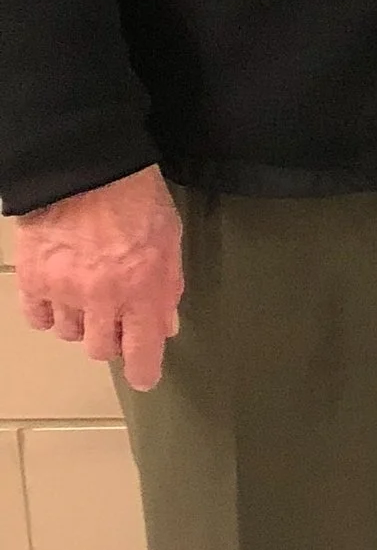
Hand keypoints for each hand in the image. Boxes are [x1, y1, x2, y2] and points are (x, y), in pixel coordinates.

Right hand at [13, 166, 184, 391]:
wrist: (86, 171)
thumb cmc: (138, 199)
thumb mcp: (170, 239)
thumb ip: (168, 285)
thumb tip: (166, 323)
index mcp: (142, 288)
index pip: (142, 347)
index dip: (143, 370)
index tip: (144, 378)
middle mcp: (102, 298)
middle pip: (101, 348)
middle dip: (113, 340)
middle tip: (118, 322)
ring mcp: (64, 291)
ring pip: (70, 334)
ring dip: (83, 323)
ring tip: (90, 298)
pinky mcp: (33, 281)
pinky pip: (39, 318)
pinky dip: (51, 313)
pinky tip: (61, 297)